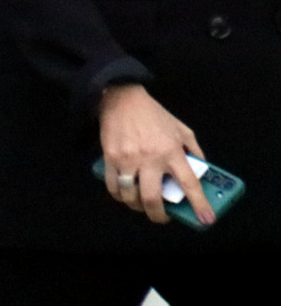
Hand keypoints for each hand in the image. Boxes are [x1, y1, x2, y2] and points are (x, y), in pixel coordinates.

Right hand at [99, 83, 212, 225]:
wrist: (122, 97)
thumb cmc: (154, 114)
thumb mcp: (182, 129)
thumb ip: (194, 150)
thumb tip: (200, 171)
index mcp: (172, 151)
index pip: (189, 183)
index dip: (199, 204)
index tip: (206, 219)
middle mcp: (150, 158)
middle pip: (153, 198)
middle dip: (159, 216)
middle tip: (163, 218)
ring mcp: (128, 159)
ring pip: (131, 195)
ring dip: (137, 206)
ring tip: (142, 205)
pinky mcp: (110, 156)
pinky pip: (113, 185)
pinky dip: (119, 195)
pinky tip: (125, 194)